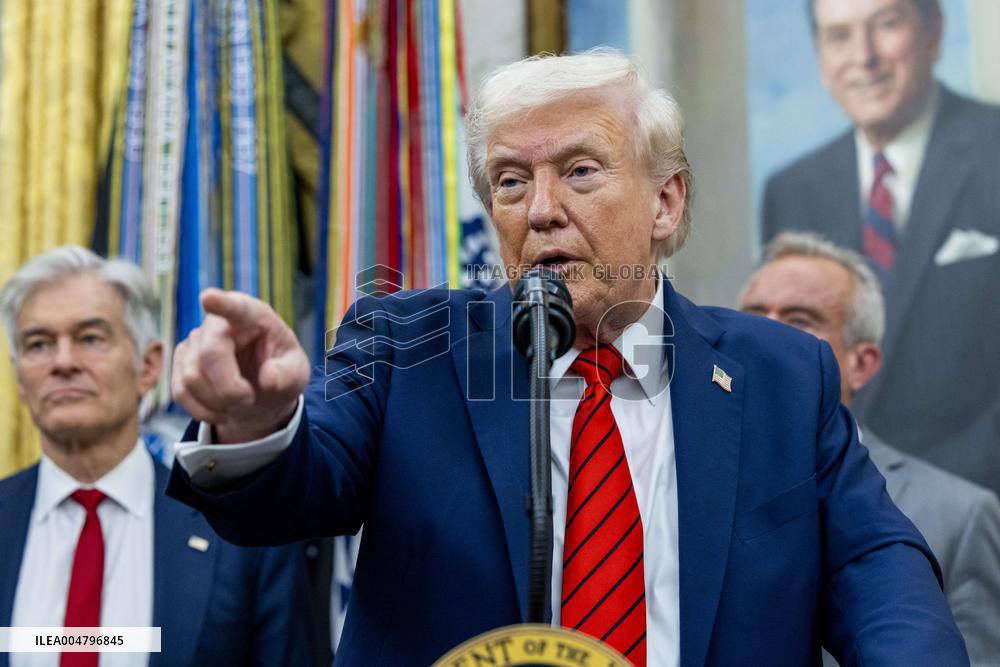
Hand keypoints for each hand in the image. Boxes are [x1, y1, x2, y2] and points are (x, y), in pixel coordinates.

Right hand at [172, 289, 310, 442]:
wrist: (260, 393)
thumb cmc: (280, 375)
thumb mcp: (297, 375)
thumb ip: (288, 375)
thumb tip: (269, 379)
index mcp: (253, 316)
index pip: (237, 308)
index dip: (222, 304)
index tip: (208, 298)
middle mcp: (219, 322)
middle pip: (209, 355)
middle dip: (228, 390)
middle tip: (248, 401)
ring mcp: (195, 340)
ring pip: (191, 378)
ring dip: (217, 403)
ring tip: (239, 403)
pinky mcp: (181, 361)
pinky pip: (180, 391)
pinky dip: (202, 410)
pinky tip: (221, 410)